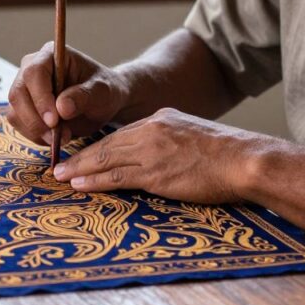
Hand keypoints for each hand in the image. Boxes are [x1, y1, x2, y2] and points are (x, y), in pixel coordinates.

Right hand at [7, 42, 128, 145]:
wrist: (102, 104)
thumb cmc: (104, 91)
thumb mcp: (102, 92)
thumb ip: (84, 96)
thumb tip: (62, 108)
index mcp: (51, 54)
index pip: (34, 73)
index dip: (41, 98)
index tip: (54, 121)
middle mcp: (31, 68)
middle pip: (18, 94)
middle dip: (36, 120)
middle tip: (59, 136)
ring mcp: (24, 89)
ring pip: (15, 112)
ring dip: (36, 131)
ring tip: (63, 137)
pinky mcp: (23, 108)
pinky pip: (19, 125)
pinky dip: (35, 136)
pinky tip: (55, 137)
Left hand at [52, 107, 267, 203]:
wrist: (245, 159)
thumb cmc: (228, 154)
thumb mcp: (194, 135)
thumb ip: (172, 140)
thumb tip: (161, 155)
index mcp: (161, 119)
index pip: (122, 133)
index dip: (100, 145)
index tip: (84, 153)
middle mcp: (151, 131)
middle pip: (107, 144)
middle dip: (81, 155)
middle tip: (59, 165)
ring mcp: (152, 152)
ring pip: (106, 159)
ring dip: (80, 168)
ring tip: (61, 176)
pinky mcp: (155, 174)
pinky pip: (117, 178)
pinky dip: (95, 181)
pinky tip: (80, 185)